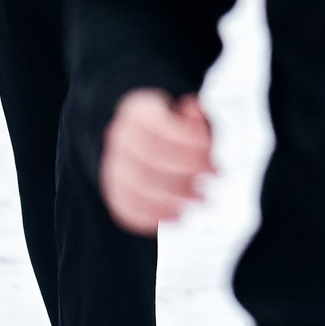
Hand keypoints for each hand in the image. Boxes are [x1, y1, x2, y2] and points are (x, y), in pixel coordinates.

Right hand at [99, 90, 214, 234]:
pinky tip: (178, 214)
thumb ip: (197, 117)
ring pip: (136, 185)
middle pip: (148, 156)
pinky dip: (154, 215)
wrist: (151, 144)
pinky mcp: (116, 193)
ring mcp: (114, 166)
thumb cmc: (177, 130)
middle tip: (210, 180)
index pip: (158, 124)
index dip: (187, 143)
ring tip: (199, 199)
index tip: (210, 157)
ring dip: (173, 196)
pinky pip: (128, 208)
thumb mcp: (191, 115)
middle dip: (185, 171)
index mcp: (139, 111)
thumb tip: (193, 112)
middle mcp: (120, 136)